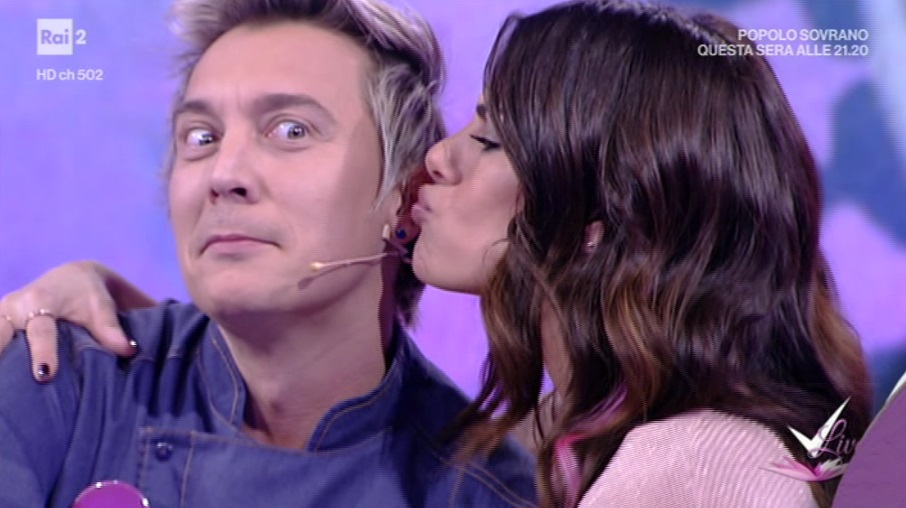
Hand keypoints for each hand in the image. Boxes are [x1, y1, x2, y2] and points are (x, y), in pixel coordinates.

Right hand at [0, 261, 156, 381]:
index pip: (40, 331)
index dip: (43, 352)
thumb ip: (110, 328)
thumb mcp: (100, 305)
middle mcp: (13, 307)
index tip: (45, 375)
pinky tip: (7, 383)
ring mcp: (0, 316)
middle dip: (3, 356)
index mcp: (39, 300)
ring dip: (0, 359)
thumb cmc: (86, 293)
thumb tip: (127, 350)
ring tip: (7, 391)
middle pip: (2, 336)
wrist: (68, 277)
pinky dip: (1, 357)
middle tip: (11, 389)